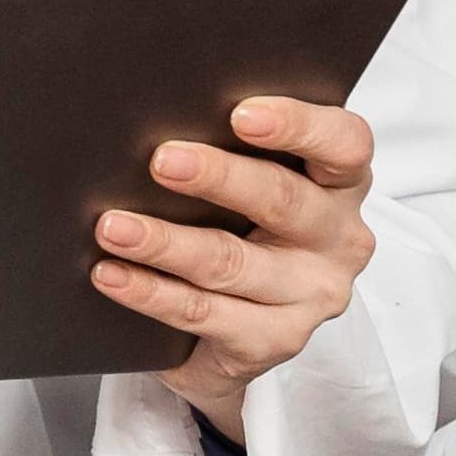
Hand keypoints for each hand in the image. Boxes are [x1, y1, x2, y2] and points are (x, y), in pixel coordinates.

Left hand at [91, 97, 377, 435]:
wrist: (240, 333)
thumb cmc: (242, 228)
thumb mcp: (252, 184)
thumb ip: (231, 149)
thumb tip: (157, 117)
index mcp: (340, 183)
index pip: (344, 143)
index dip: (298, 125)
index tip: (241, 114)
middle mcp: (337, 238)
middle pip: (282, 200)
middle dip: (217, 177)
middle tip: (161, 161)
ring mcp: (311, 295)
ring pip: (231, 262)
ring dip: (165, 242)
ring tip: (113, 227)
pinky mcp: (274, 341)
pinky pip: (203, 313)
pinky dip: (149, 292)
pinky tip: (112, 274)